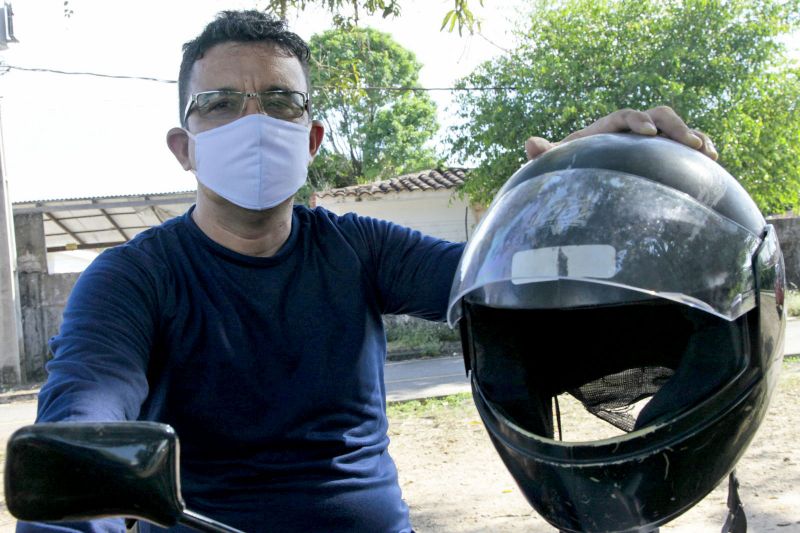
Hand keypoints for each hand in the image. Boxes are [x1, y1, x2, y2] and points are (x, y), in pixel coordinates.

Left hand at [525, 106, 717, 160]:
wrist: (587, 178)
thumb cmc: (571, 169)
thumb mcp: (558, 163)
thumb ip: (545, 154)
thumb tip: (529, 143)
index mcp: (609, 127)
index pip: (625, 116)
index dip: (638, 120)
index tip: (647, 134)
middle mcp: (633, 128)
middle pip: (658, 115)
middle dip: (675, 126)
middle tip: (689, 142)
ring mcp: (652, 139)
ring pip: (676, 127)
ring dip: (692, 135)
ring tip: (707, 152)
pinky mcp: (664, 152)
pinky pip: (686, 144)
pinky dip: (701, 146)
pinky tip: (714, 160)